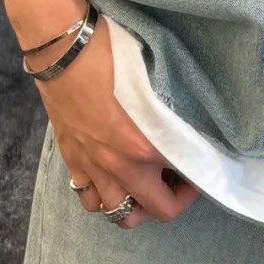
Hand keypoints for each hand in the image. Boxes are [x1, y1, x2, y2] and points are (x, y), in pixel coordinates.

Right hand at [32, 24, 200, 226]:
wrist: (63, 49)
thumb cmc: (113, 56)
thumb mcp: (157, 84)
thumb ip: (174, 118)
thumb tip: (193, 131)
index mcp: (146, 147)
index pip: (187, 183)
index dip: (200, 180)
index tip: (200, 166)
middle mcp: (120, 166)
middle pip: (159, 210)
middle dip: (176, 199)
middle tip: (179, 178)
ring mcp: (93, 167)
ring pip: (120, 213)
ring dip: (139, 204)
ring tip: (146, 184)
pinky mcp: (73, 161)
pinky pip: (90, 198)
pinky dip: (104, 196)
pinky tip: (114, 177)